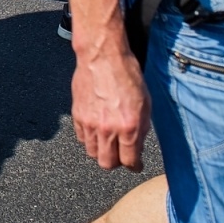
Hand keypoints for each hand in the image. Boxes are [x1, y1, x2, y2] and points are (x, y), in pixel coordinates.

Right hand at [71, 42, 151, 171]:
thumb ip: (142, 128)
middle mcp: (108, 128)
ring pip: (92, 153)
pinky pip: (81, 138)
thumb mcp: (146, 103)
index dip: (134, 165)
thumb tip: (138, 145)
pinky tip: (97, 129)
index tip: (135, 164)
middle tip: (121, 154)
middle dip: (116, 162)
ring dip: (101, 150)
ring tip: (108, 140)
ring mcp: (90, 123)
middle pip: (107, 163)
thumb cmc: (126, 74)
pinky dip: (89, 138)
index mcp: (129, 126)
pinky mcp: (77, 115)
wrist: (102, 57)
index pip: (129, 161)